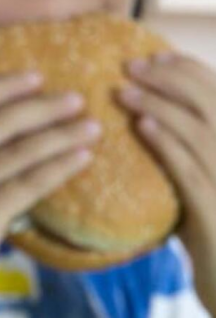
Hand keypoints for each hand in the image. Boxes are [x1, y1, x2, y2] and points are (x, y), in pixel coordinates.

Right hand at [0, 72, 99, 317]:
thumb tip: (4, 148)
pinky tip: (83, 159)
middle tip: (79, 100)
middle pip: (1, 121)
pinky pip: (29, 183)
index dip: (5, 85)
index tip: (37, 77)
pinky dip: (60, 167)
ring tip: (93, 127)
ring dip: (62, 135)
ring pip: (21, 151)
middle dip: (44, 106)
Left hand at [118, 53, 215, 313]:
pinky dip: (165, 143)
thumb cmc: (215, 245)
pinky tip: (140, 126)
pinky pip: (190, 169)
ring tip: (124, 91)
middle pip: (210, 106)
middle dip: (169, 80)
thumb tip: (152, 134)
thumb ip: (188, 166)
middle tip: (130, 67)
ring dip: (158, 106)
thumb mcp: (204, 198)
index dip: (188, 73)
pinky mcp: (215, 210)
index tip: (153, 59)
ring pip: (197, 132)